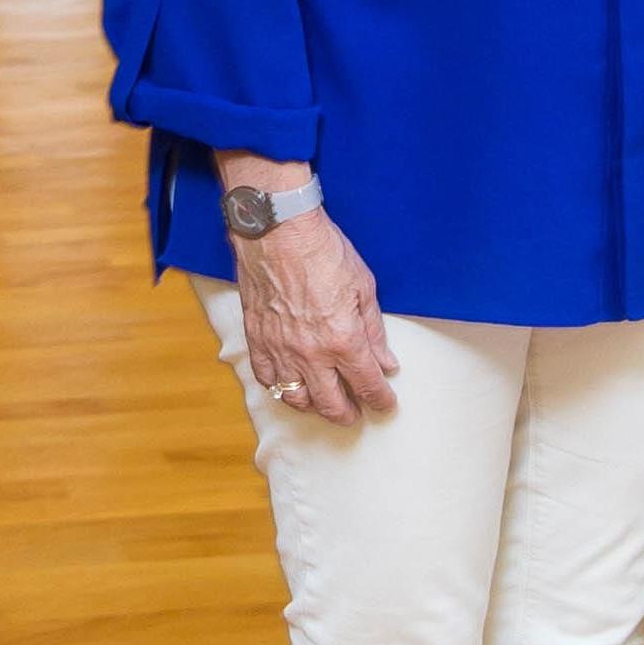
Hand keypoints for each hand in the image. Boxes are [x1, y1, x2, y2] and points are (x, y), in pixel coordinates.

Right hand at [234, 207, 398, 421]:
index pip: (367, 385)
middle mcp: (311, 354)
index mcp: (344, 341)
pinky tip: (290, 384)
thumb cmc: (323, 251)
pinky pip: (266, 378)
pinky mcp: (257, 339)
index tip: (385, 403)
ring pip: (296, 398)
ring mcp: (281, 350)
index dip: (380, 399)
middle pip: (331, 404)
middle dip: (348, 414)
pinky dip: (280, 387)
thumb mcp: (363, 288)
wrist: (278, 231)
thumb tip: (386, 362)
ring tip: (324, 402)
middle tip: (356, 413)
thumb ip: (374, 331)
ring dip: (313, 406)